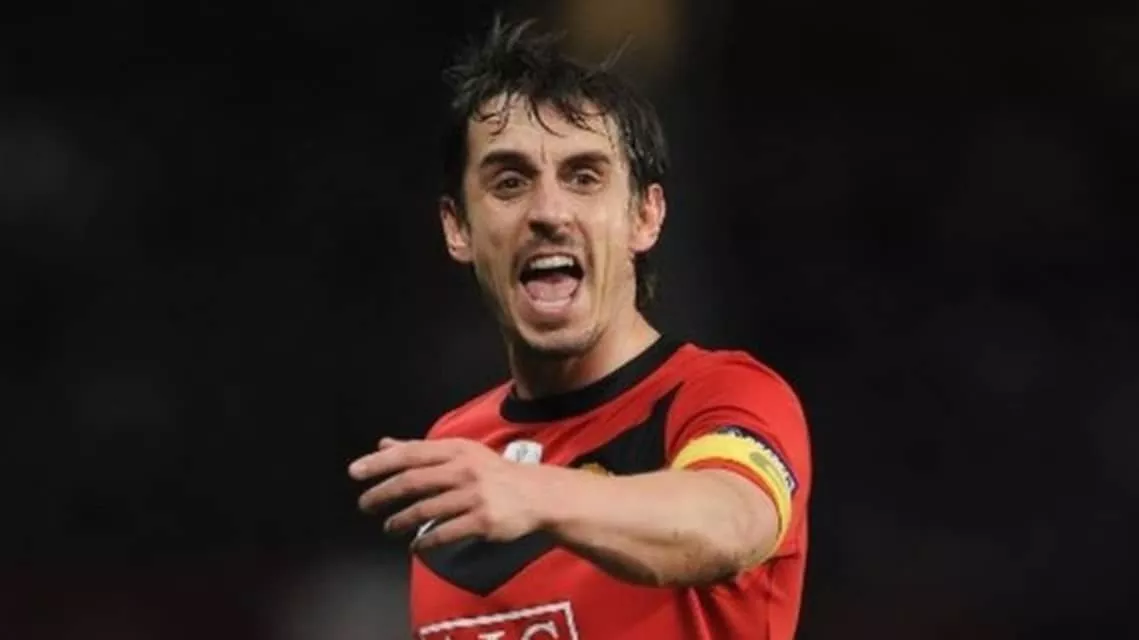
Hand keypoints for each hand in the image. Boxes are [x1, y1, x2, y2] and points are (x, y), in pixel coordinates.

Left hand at [348, 438, 547, 549]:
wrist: (536, 494)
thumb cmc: (493, 473)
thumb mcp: (460, 454)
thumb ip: (420, 450)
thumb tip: (383, 444)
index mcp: (456, 450)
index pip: (410, 454)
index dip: (380, 463)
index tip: (355, 472)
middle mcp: (463, 469)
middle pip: (413, 481)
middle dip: (383, 493)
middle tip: (364, 504)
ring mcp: (473, 496)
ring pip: (426, 509)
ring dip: (401, 520)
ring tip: (389, 527)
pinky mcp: (482, 520)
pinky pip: (445, 532)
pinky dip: (425, 541)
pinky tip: (416, 546)